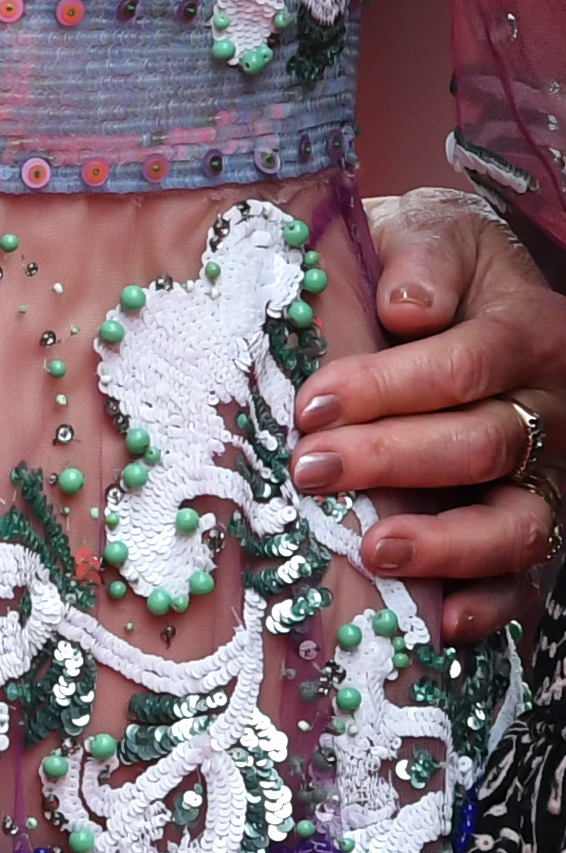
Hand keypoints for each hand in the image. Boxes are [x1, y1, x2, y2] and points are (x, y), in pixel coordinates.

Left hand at [291, 186, 565, 638]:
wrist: (471, 286)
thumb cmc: (432, 264)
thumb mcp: (431, 230)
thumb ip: (421, 257)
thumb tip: (404, 307)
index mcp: (524, 330)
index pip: (459, 366)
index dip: (385, 388)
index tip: (311, 404)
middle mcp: (547, 409)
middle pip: (479, 446)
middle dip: (390, 463)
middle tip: (311, 471)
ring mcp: (549, 475)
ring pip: (517, 524)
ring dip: (443, 545)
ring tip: (373, 550)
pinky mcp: (536, 523)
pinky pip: (527, 577)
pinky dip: (489, 605)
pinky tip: (441, 622)